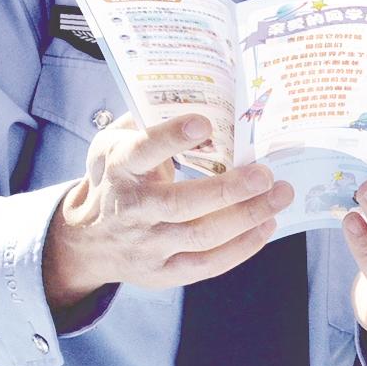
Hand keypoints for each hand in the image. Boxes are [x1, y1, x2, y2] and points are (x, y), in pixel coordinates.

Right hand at [43, 113, 294, 308]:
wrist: (86, 241)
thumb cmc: (112, 178)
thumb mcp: (112, 143)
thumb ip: (145, 120)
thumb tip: (194, 92)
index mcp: (119, 168)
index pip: (143, 151)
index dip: (171, 138)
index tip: (205, 123)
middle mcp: (133, 209)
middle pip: (183, 203)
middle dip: (229, 190)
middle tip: (266, 174)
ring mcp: (147, 245)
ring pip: (202, 235)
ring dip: (247, 216)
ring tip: (280, 196)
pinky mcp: (162, 273)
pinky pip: (207, 265)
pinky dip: (242, 246)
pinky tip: (267, 225)